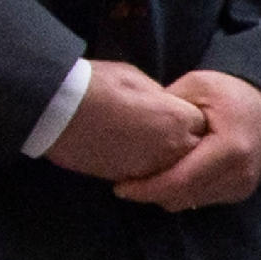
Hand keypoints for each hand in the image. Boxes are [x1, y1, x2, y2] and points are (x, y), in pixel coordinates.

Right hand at [46, 57, 206, 183]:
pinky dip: (145, 171)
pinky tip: (132, 156)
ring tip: (147, 146)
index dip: (189, 118)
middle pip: (193, 151)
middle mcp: (171, 147)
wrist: (59, 111)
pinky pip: (148, 179)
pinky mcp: (129, 179)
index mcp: (178, 118)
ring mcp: (151, 167)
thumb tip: (165, 103)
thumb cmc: (97, 86)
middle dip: (185, 143)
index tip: (179, 114)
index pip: (201, 124)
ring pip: (173, 170)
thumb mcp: (136, 79)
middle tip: (165, 132)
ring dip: (167, 161)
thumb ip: (159, 96)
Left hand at [113, 68, 260, 210]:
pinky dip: (184, 192)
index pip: (180, 181)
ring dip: (167, 194)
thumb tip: (136, 125)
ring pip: (191, 202)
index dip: (147, 188)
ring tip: (146, 179)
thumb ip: (168, 106)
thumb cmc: (234, 93)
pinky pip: (204, 200)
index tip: (120, 187)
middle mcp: (238, 174)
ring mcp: (242, 186)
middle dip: (152, 194)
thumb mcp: (198, 86)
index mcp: (229, 149)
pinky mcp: (241, 191)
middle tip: (127, 183)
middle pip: (183, 197)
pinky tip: (171, 176)